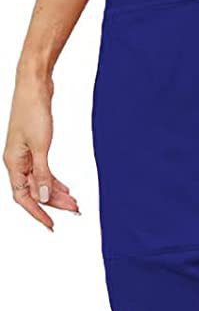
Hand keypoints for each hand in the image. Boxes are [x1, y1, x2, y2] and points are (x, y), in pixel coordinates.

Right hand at [3, 66, 79, 230]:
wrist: (34, 86)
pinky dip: (54, 180)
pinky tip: (66, 188)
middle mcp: (16, 162)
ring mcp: (24, 155)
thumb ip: (42, 173)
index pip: (23, 197)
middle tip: (74, 211)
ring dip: (56, 193)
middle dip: (53, 203)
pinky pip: (43, 171)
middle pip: (33, 191)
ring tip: (74, 202)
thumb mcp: (41, 146)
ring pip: (39, 182)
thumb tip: (43, 197)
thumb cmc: (32, 111)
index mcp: (12, 163)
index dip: (37, 213)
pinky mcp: (34, 147)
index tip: (51, 225)